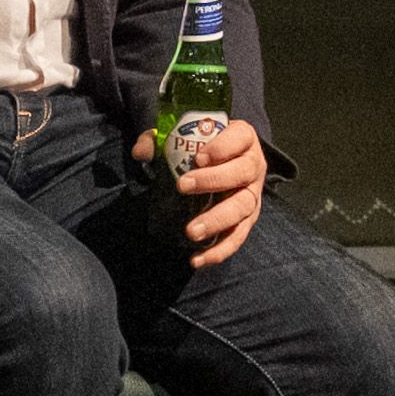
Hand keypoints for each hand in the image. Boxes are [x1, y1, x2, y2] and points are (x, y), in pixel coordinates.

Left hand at [169, 114, 267, 266]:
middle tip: (183, 186)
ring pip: (243, 207)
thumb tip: (141, 152)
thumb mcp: (185, 136)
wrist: (224, 161)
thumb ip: (162, 141)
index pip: (240, 138)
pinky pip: (238, 236)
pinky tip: (198, 259)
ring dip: (217, 220)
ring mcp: (252, 194)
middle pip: (241, 173)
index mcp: (243, 138)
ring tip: (192, 231)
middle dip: (213, 180)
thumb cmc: (203, 146)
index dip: (222, 147)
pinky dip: (220, 250)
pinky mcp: (248, 219)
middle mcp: (253, 166)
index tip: (198, 157)